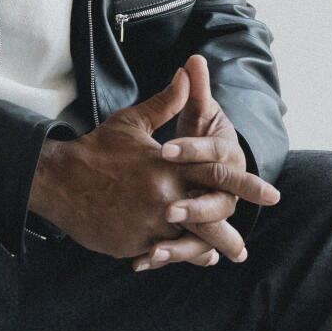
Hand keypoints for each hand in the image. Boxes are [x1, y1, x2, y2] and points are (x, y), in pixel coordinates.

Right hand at [30, 56, 279, 270]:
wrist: (59, 179)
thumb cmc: (98, 148)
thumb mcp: (132, 121)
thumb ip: (167, 102)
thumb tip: (189, 71)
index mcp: (169, 165)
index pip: (216, 173)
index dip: (246, 184)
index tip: (272, 194)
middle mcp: (164, 197)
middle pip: (208, 218)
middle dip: (229, 235)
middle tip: (244, 251)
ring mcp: (148, 223)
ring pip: (187, 243)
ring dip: (204, 251)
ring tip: (221, 258)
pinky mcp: (132, 242)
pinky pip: (159, 252)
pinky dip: (173, 256)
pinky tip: (185, 259)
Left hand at [132, 52, 276, 271]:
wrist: (203, 167)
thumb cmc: (197, 136)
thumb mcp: (195, 113)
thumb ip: (193, 90)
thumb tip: (193, 61)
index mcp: (224, 156)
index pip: (214, 154)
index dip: (190, 150)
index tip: (165, 150)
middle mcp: (221, 189)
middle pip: (217, 201)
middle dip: (195, 207)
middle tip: (170, 210)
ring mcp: (208, 214)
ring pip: (204, 235)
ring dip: (182, 245)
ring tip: (155, 250)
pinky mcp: (193, 233)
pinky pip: (186, 250)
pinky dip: (166, 256)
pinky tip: (141, 261)